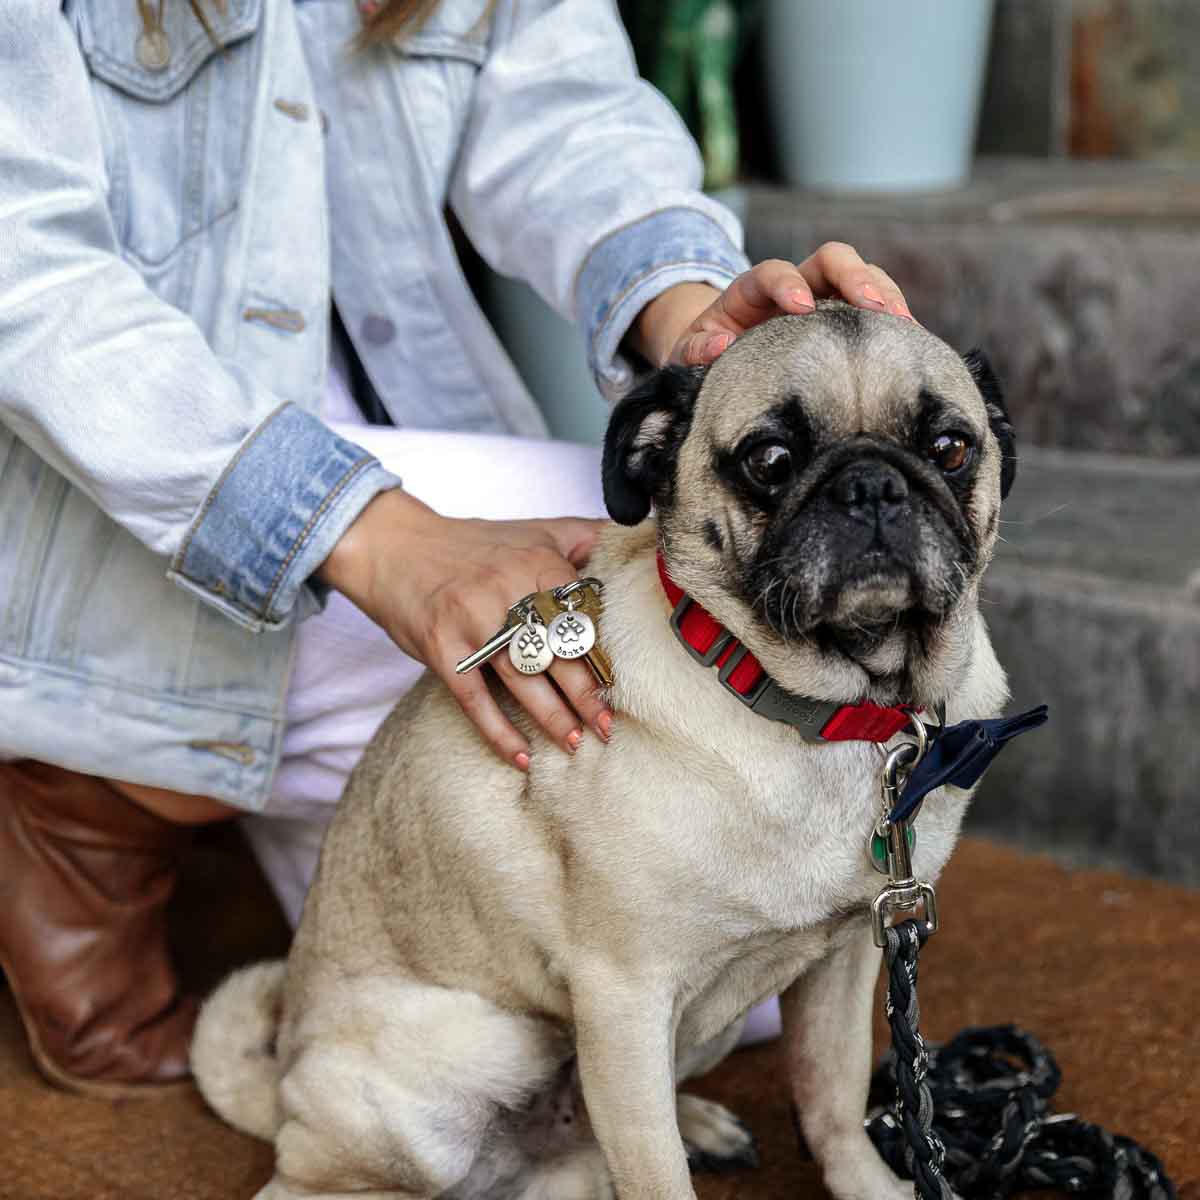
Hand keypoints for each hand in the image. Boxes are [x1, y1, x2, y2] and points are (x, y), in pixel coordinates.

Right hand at [318, 489, 608, 769]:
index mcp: (538, 562)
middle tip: (607, 728)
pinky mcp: (441, 648)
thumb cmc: (475, 546)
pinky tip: (520, 757)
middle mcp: (507, 590)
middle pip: (557, 651)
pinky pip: (474, 698)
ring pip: (522, 678)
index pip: (582, 616)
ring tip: (574, 743)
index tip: (621, 685)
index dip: (603, 654)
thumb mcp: (536, 529)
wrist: (396, 546)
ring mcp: (472, 622)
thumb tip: (637, 541)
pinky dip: (498, 731)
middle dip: (586, 694)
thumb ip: (585, 537)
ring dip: (552, 717)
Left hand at [633, 243, 912, 368]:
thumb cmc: (707, 354)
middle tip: (872, 308)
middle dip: (854, 278)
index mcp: (752, 290)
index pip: (773, 271)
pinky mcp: (846, 319)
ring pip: (864, 277)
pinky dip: (894, 321)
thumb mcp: (689, 354)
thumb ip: (696, 350)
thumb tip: (718, 348)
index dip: (788, 283)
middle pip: (832, 259)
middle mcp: (796, 284)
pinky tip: (909, 344)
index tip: (800, 307)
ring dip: (886, 295)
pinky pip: (877, 309)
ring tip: (903, 326)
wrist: (723, 358)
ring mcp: (827, 298)